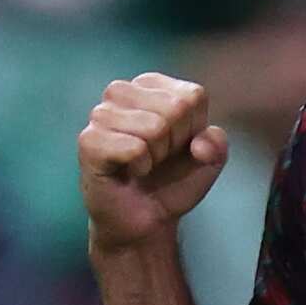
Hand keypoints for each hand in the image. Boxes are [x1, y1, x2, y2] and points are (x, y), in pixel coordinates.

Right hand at [77, 73, 230, 249]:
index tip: (177, 147)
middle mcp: (121, 92)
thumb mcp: (208, 160)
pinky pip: (134, 148)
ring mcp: (101, 114)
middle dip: (175, 143)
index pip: (193, 97)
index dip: (194, 130)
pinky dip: (140, 167)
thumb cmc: (172, 182)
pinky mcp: (88, 140)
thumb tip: (199, 145)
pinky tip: (128, 172)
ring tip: (142, 164)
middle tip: (158, 159)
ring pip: (155, 127)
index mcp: (150, 85)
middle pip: (176, 108)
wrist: (145, 219)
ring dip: (157, 157)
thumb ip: (217, 143)